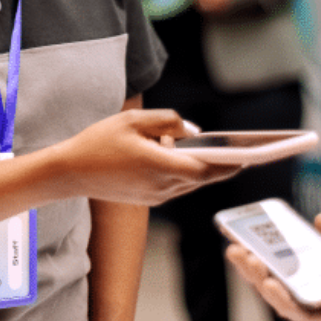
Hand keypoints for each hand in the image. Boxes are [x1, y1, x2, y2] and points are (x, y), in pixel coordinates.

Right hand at [55, 109, 240, 205]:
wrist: (70, 172)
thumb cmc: (99, 141)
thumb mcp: (133, 120)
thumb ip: (166, 121)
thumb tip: (192, 130)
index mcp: (160, 166)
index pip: (206, 168)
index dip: (230, 163)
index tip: (250, 157)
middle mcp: (162, 186)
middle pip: (203, 177)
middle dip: (223, 166)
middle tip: (244, 154)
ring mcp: (155, 197)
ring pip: (190, 182)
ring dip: (201, 167)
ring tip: (214, 150)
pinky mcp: (149, 200)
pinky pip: (176, 185)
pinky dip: (184, 172)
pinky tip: (180, 156)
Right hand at [226, 210, 320, 320]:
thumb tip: (319, 220)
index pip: (294, 264)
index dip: (269, 252)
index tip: (246, 235)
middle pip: (284, 283)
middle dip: (255, 267)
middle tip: (233, 248)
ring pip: (287, 301)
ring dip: (261, 282)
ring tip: (243, 261)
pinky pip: (306, 315)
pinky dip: (284, 300)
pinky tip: (268, 282)